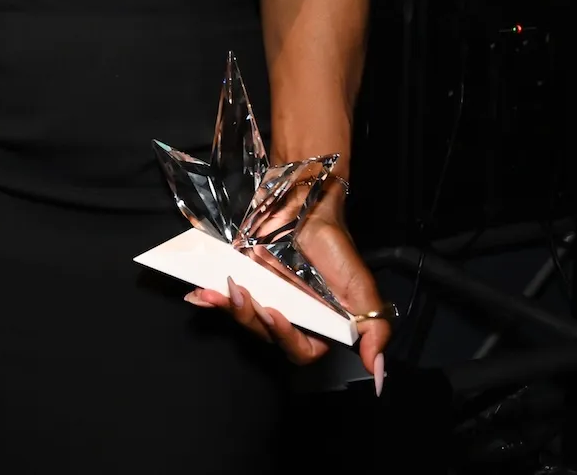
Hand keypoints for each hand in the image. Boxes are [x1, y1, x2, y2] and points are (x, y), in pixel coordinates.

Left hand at [184, 212, 392, 391]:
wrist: (304, 203)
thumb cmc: (334, 246)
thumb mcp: (360, 287)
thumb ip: (373, 329)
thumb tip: (379, 374)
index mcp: (317, 325)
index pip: (301, 350)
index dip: (286, 339)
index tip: (274, 315)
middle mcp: (290, 316)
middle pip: (266, 335)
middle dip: (251, 319)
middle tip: (242, 294)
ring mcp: (265, 297)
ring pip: (243, 318)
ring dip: (229, 308)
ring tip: (221, 289)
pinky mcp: (243, 279)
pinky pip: (224, 297)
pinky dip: (210, 298)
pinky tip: (198, 295)